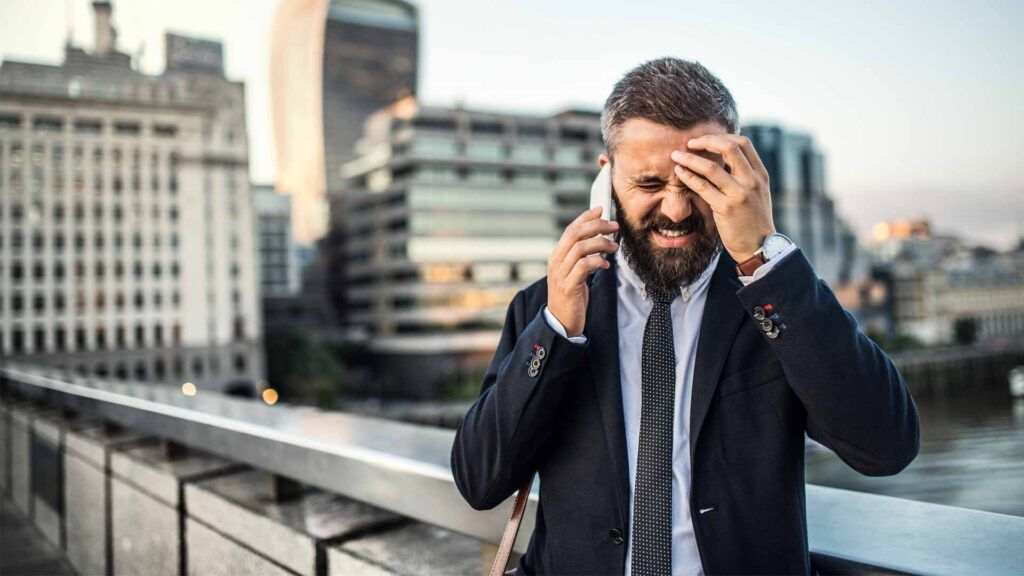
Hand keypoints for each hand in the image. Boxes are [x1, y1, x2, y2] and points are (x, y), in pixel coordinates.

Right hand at [547, 206, 618, 336]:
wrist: (562, 322)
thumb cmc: (572, 296)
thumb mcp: (574, 272)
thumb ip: (582, 257)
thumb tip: (599, 239)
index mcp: (557, 256)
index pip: (570, 229)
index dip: (585, 217)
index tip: (601, 209)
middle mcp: (555, 262)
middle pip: (574, 234)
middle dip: (596, 226)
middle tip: (614, 226)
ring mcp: (560, 274)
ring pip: (580, 248)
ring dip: (600, 244)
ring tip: (614, 247)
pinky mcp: (568, 287)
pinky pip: (583, 267)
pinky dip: (597, 262)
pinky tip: (605, 265)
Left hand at [670, 135, 774, 262]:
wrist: (759, 246)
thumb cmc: (753, 219)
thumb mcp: (756, 192)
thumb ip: (744, 175)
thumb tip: (723, 158)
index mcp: (760, 174)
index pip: (743, 143)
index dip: (722, 136)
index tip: (706, 139)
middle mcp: (752, 181)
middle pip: (729, 147)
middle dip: (706, 141)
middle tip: (690, 143)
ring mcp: (739, 194)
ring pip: (712, 167)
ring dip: (690, 159)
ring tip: (676, 156)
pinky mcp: (726, 208)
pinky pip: (703, 187)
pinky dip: (688, 177)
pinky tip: (679, 172)